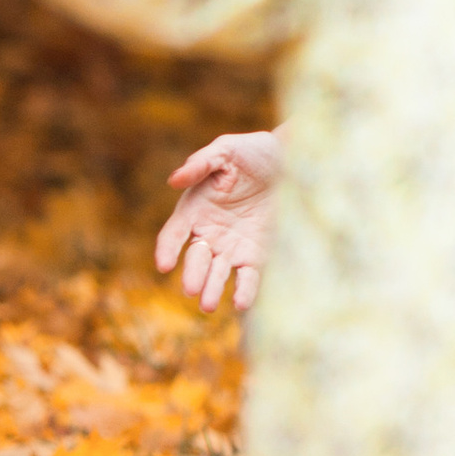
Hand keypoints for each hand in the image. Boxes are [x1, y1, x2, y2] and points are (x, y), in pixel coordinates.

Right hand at [156, 132, 282, 313]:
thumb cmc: (252, 153)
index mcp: (195, 209)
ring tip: (209, 305)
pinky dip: (244, 290)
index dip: (167, 249)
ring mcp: (232, 247)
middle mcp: (210, 232)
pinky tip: (241, 303)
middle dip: (193, 275)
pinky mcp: (256, 255)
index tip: (164, 265)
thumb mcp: (226, 150)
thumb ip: (200, 164)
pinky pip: (248, 276)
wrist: (290, 160)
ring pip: (217, 273)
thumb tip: (174, 180)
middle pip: (196, 258)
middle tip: (191, 290)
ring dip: (212, 289)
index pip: (174, 233)